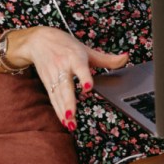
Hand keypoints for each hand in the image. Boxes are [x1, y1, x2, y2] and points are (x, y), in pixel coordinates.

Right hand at [7, 26, 127, 130]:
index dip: (84, 77)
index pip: (80, 67)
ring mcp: (53, 75)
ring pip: (58, 95)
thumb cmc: (65, 44)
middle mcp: (63, 66)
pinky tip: (65, 121)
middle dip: (68, 101)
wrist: (38, 40)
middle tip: (72, 115)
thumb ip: (106, 58)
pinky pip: (53, 98)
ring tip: (70, 124)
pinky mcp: (47, 82)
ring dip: (64, 110)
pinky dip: (58, 110)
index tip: (88, 87)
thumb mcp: (86, 49)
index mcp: (74, 56)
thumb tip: (125, 58)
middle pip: (65, 86)